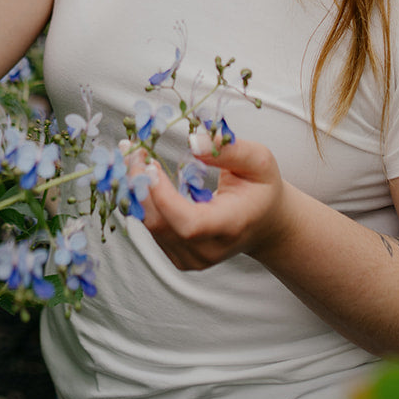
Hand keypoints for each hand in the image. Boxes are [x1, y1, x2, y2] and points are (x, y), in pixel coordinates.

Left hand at [130, 136, 291, 271]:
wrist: (266, 224)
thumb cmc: (261, 189)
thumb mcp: (258, 161)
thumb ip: (228, 149)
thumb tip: (193, 141)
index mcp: (231, 226)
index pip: (189, 224)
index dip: (163, 196)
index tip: (149, 164)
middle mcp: (209, 249)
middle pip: (161, 224)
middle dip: (140, 184)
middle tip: (132, 149)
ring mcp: (192, 258)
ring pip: (151, 226)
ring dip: (136, 189)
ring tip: (133, 156)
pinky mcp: (179, 255)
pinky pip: (151, 228)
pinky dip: (142, 200)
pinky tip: (142, 176)